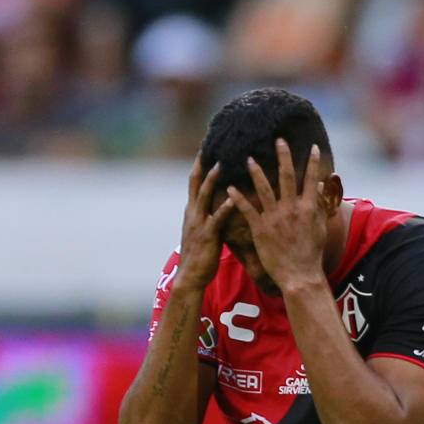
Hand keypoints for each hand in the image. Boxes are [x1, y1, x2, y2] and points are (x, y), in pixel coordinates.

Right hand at [174, 158, 232, 291]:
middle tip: (209, 145)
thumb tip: (217, 206)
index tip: (206, 148)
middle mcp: (192, 213)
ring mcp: (198, 223)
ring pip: (203, 195)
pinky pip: (217, 218)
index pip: (194, 182)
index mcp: (191, 211)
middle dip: (202, 164)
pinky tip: (233, 198)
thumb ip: (207, 217)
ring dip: (212, 179)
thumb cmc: (199, 256)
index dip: (200, 165)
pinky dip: (225, 207)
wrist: (189, 277)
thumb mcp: (201, 232)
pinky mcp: (208, 235)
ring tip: (221, 164)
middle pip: (195, 182)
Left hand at [229, 140, 329, 290]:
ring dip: (256, 172)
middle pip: (287, 177)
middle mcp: (292, 208)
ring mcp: (275, 218)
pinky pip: (247, 209)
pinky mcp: (261, 229)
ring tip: (248, 158)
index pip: (311, 179)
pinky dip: (238, 198)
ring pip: (264, 189)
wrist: (300, 275)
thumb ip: (320, 206)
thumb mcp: (320, 228)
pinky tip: (230, 187)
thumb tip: (321, 187)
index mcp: (308, 207)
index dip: (312, 161)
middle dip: (283, 157)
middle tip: (278, 140)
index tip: (311, 146)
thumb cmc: (311, 253)